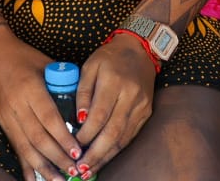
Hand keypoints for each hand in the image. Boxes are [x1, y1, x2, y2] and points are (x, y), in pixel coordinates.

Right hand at [0, 35, 81, 180]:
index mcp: (29, 87)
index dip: (63, 136)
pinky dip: (26, 166)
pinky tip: (35, 180)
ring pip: (26, 147)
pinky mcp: (2, 124)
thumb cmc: (23, 56)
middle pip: (38, 137)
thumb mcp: (45, 64)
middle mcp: (16, 105)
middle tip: (75, 169)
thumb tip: (85, 105)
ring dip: (44, 167)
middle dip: (57, 157)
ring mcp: (7, 116)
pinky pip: (16, 148)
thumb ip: (63, 84)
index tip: (77, 151)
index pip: (48, 117)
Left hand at [72, 33, 155, 176]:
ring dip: (106, 156)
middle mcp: (131, 96)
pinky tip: (104, 158)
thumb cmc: (109, 57)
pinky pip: (130, 135)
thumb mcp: (90, 66)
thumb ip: (83, 92)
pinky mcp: (146, 112)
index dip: (86, 134)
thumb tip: (78, 119)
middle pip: (113, 131)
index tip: (73, 147)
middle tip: (80, 169)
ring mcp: (141, 106)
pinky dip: (117, 149)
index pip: (99, 114)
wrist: (139, 50)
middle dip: (96, 153)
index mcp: (114, 82)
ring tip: (89, 169)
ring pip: (123, 138)